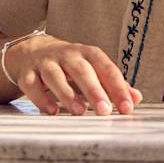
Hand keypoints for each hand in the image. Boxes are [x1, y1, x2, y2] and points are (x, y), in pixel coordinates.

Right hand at [3, 33, 141, 116]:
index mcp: (88, 54)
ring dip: (67, 94)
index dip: (118, 88)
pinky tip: (52, 111)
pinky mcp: (27, 73)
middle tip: (104, 111)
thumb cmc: (70, 64)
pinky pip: (32, 85)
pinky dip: (41, 98)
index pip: (107, 69)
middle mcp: (67, 55)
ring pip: (55, 76)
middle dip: (94, 90)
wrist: (33, 50)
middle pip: (82, 70)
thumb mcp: (93, 68)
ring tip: (79, 112)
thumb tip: (136, 98)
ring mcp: (45, 63)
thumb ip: (113, 83)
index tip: (127, 107)